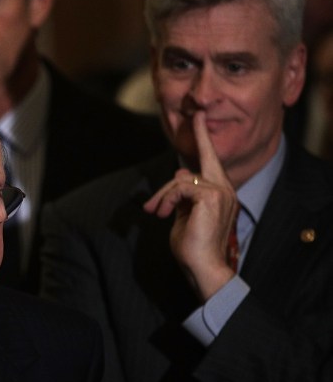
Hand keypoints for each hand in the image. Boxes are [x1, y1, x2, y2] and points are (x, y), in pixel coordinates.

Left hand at [143, 110, 238, 299]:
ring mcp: (220, 191)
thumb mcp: (185, 214)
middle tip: (196, 115)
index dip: (205, 138)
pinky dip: (167, 199)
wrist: (203, 266)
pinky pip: (179, 187)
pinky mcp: (210, 196)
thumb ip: (184, 194)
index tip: (200, 117)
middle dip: (201, 134)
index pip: (213, 161)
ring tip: (156, 211)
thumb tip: (181, 174)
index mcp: (221, 192)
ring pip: (182, 178)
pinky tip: (164, 214)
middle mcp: (225, 188)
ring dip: (163, 195)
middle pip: (204, 159)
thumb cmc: (193, 245)